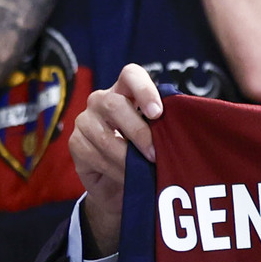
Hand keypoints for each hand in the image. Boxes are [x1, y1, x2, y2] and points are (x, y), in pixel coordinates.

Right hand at [72, 63, 164, 257]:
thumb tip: (185, 125)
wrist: (121, 187)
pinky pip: (94, 155)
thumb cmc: (145, 156)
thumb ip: (166, 126)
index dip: (144, 90)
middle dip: (137, 131)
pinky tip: (127, 178)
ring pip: (103, 135)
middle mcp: (101, 100)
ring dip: (127, 158)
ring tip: (144, 172)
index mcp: (126, 91)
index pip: (130, 74)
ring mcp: (85, 120)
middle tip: (154, 154)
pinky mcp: (75, 143)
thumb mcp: (158, 138)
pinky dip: (114, 169)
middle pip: (113, 103)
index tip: (158, 113)